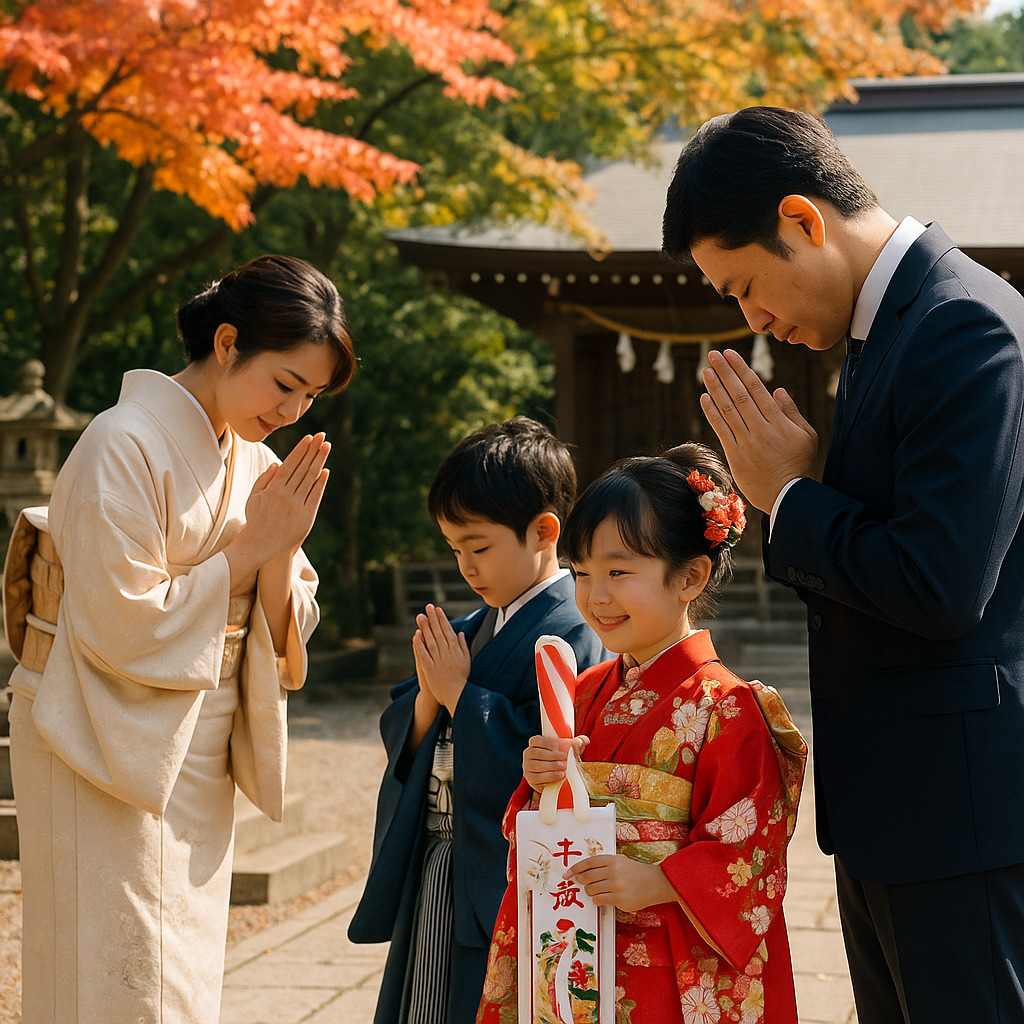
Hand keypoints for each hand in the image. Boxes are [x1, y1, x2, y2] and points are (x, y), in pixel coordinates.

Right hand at [243, 433, 330, 561]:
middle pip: (303, 468)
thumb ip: (264, 480)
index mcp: (273, 488)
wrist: (260, 545)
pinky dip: (321, 483)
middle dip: (313, 450)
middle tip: (322, 436)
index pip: (290, 464)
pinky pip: (315, 496)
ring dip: (319, 461)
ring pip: (310, 479)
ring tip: (326, 447)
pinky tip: (326, 471)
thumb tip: (277, 464)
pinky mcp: (306, 516)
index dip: (301, 450)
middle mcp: (286, 495)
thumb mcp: (254, 498)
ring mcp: (297, 505)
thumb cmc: (256, 520)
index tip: (309, 438)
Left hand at [411, 604, 470, 714]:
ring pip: (431, 641)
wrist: (456, 695)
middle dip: (433, 619)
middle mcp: (447, 653)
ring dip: (425, 628)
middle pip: (439, 633)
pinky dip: (420, 644)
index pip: (448, 631)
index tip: (437, 609)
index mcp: (456, 650)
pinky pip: (424, 654)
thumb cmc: (462, 678)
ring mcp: (438, 660)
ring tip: (420, 616)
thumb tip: (460, 633)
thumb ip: (463, 646)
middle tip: (428, 607)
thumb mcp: (466, 660)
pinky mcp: (430, 669)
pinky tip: (416, 635)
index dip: (442, 619)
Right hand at [523, 734, 588, 791]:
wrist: (555, 776)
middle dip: (553, 755)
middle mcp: (528, 753)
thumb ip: (575, 744)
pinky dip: (550, 776)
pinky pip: (538, 777)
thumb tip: (584, 740)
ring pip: (536, 765)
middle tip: (566, 758)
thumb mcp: (567, 749)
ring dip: (552, 766)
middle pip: (537, 753)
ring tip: (565, 766)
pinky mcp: (531, 779)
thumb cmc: (560, 758)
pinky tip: (560, 775)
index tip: (561, 747)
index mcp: (534, 743)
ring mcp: (527, 767)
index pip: (537, 740)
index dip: (549, 743)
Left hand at [567, 854, 676, 913]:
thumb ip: (604, 864)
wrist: (654, 883)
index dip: (575, 868)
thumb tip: (582, 871)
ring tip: (599, 889)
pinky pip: (599, 900)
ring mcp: (616, 886)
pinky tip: (604, 897)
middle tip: (583, 883)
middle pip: (586, 878)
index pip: (588, 863)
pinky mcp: (619, 899)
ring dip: (591, 891)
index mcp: (612, 860)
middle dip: (581, 881)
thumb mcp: (620, 861)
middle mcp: (613, 872)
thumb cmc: (635, 871)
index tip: (567, 874)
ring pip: (591, 890)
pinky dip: (598, 899)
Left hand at [700, 349, 817, 512]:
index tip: (730, 355)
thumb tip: (777, 390)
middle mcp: (760, 429)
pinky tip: (704, 397)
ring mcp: (746, 443)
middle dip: (725, 372)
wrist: (788, 496)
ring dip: (715, 388)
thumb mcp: (807, 436)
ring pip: (727, 410)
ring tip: (706, 370)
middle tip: (713, 354)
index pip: (756, 389)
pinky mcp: (735, 456)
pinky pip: (721, 430)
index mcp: (778, 421)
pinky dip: (711, 413)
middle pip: (739, 394)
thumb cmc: (799, 464)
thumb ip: (791, 412)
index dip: (741, 370)